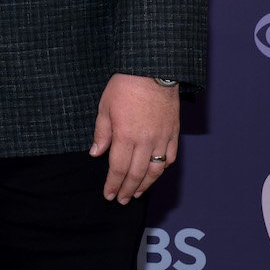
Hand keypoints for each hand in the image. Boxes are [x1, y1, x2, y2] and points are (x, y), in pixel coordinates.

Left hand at [89, 73, 178, 203]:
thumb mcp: (105, 106)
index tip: (109, 195)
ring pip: (155, 169)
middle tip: (121, 200)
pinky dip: (163, 167)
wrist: (152, 69)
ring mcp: (162, 138)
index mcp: (125, 136)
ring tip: (137, 193)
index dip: (113, 184)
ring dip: (146, 184)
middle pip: (136, 173)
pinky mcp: (173, 132)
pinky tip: (156, 172)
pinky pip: (170, 156)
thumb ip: (101, 132)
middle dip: (127, 189)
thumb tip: (95, 153)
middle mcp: (145, 141)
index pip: (117, 168)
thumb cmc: (125, 85)